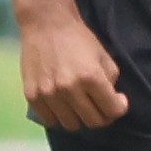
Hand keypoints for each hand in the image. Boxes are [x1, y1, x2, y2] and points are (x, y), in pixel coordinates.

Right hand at [16, 5, 130, 130]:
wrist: (46, 25)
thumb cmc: (79, 39)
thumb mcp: (104, 57)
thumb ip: (111, 82)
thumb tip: (113, 102)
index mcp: (91, 77)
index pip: (112, 111)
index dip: (118, 109)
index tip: (117, 102)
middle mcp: (69, 89)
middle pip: (93, 122)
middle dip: (102, 116)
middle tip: (101, 106)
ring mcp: (48, 94)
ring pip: (71, 125)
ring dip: (80, 118)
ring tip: (81, 106)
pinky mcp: (32, 96)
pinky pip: (50, 121)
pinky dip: (60, 117)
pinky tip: (64, 106)